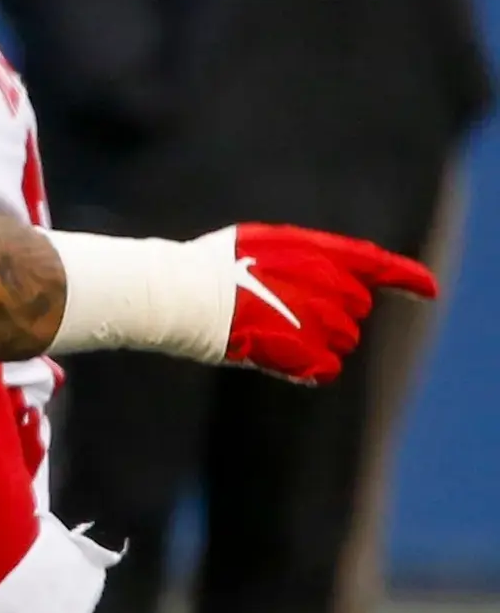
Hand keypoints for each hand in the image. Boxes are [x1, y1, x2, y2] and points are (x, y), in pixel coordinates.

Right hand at [223, 226, 436, 382]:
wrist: (183, 294)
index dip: (408, 278)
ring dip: (319, 341)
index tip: (428, 292)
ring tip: (278, 334)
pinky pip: (327, 368)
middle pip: (358, 307)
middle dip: (335, 313)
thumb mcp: (259, 244)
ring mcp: (319, 317)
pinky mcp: (304, 350)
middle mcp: (328, 283)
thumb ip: (302, 257)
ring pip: (345, 340)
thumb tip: (325, 274)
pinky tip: (283, 359)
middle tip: (289, 314)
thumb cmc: (208, 269)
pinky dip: (309, 367)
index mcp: (317, 251)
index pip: (377, 264)